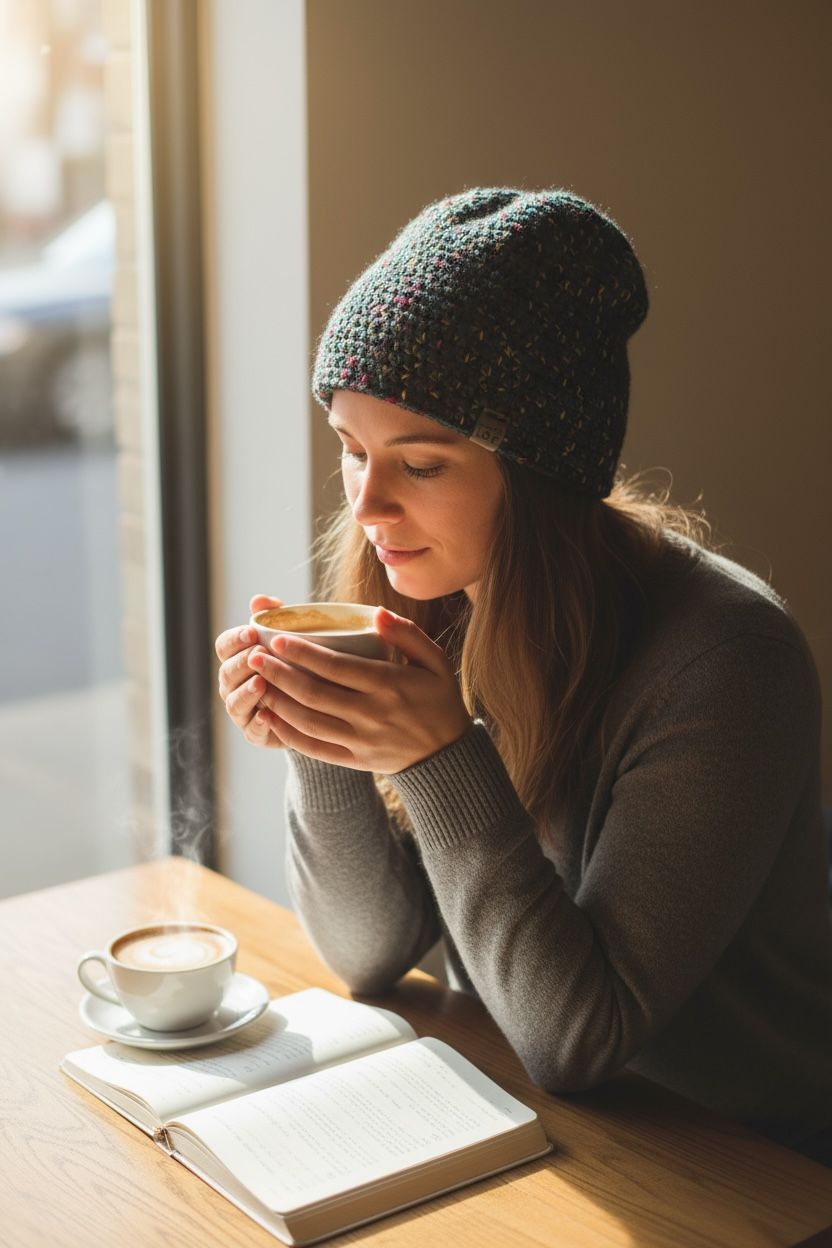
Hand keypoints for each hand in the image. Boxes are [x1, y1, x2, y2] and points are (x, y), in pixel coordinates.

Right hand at [215, 595, 286, 748]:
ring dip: (246, 692)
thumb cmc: (298, 663)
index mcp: (237, 658)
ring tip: (261, 682)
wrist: (318, 703)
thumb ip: (274, 616)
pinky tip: (268, 715)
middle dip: (241, 663)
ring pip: (234, 702)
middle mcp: (233, 684)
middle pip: (226, 672)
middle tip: (258, 655)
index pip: (224, 646)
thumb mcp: (289, 637)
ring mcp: (242, 710)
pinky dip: (258, 723)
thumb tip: (260, 600)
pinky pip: (251, 730)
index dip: (235, 639)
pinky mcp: (256, 733)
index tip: (253, 632)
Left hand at [246, 606, 472, 772]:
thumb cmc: (438, 698)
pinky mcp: (354, 759)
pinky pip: (314, 748)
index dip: (303, 653)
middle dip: (279, 674)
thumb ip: (406, 634)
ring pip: (308, 722)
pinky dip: (288, 734)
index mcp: (390, 685)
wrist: (447, 755)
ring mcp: (361, 740)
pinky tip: (270, 716)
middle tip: (253, 656)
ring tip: (256, 683)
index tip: (277, 639)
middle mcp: (372, 714)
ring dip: (277, 702)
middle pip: (314, 694)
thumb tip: (376, 613)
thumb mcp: (435, 661)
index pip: (337, 667)